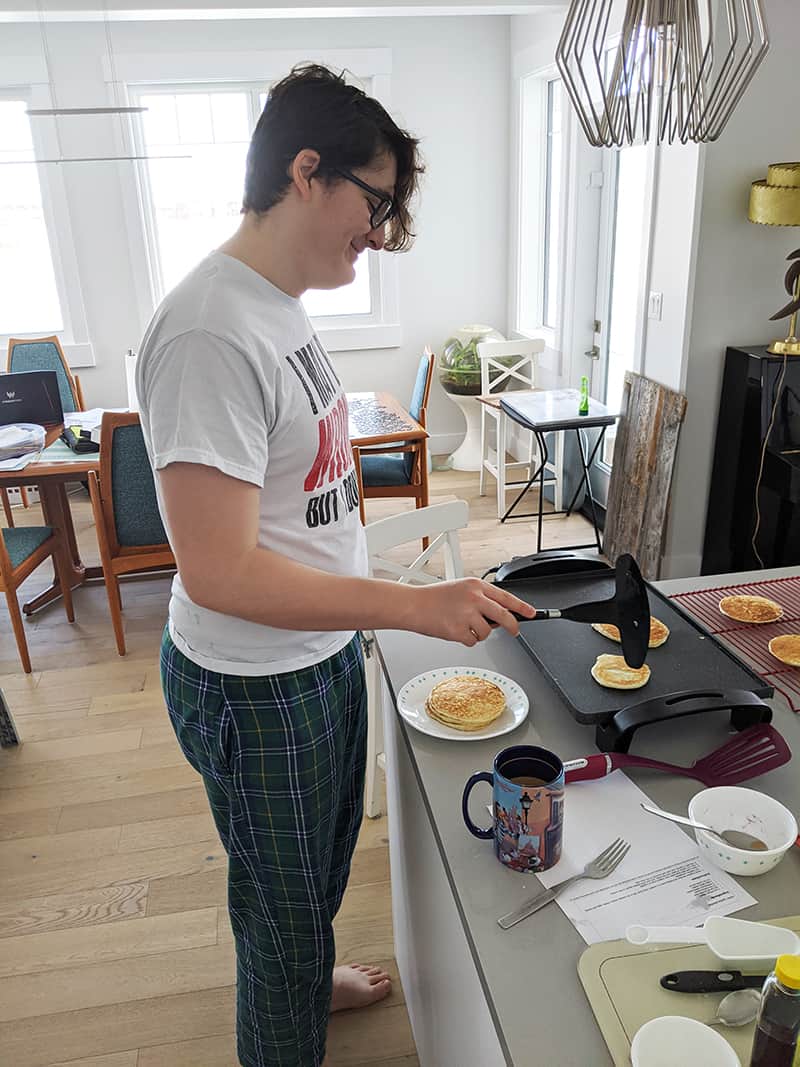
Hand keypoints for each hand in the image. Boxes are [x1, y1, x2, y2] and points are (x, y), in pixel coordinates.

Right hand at [406, 578, 535, 645]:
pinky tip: (454, 630)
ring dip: (479, 633)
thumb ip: (480, 599)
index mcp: (475, 586)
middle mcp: (474, 598)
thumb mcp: (461, 589)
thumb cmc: (434, 598)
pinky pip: (472, 641)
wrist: (413, 605)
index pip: (505, 597)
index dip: (521, 607)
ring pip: (487, 632)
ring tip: (463, 625)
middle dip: (512, 626)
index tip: (531, 613)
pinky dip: (466, 639)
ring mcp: (467, 614)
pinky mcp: (459, 630)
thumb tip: (498, 616)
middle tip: (515, 631)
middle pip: (504, 616)